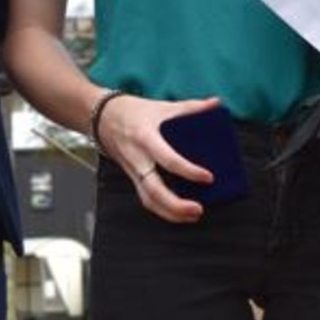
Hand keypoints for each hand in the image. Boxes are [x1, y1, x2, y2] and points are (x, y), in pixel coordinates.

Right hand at [96, 94, 220, 222]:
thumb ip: (191, 107)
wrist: (104, 118)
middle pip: (154, 189)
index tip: (208, 177)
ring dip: (170, 212)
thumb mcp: (163, 107)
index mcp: (146, 138)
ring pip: (148, 199)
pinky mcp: (133, 178)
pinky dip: (162, 209)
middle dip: (176, 205)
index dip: (189, 171)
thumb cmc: (133, 112)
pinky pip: (145, 198)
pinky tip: (178, 213)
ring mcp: (133, 171)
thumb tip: (215, 104)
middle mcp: (138, 158)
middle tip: (198, 209)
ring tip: (192, 215)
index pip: (168, 159)